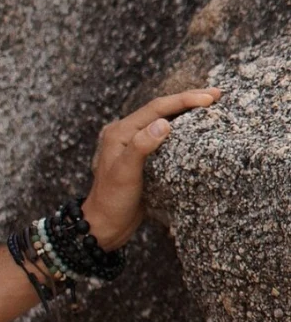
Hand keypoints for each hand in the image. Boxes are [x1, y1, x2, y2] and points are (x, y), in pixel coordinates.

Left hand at [81, 88, 220, 250]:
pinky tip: (196, 127)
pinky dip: (181, 129)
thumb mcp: (124, 174)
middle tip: (217, 95)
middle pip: (161, 109)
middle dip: (189, 101)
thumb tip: (163, 123)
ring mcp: (133, 144)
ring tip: (211, 105)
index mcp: (120, 132)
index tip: (209, 98)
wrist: (104, 226)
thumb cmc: (112, 201)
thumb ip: (140, 147)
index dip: (184, 100)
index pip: (156, 108)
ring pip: (163, 120)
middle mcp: (126, 133)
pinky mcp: (142, 157)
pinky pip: (164, 137)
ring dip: (186, 112)